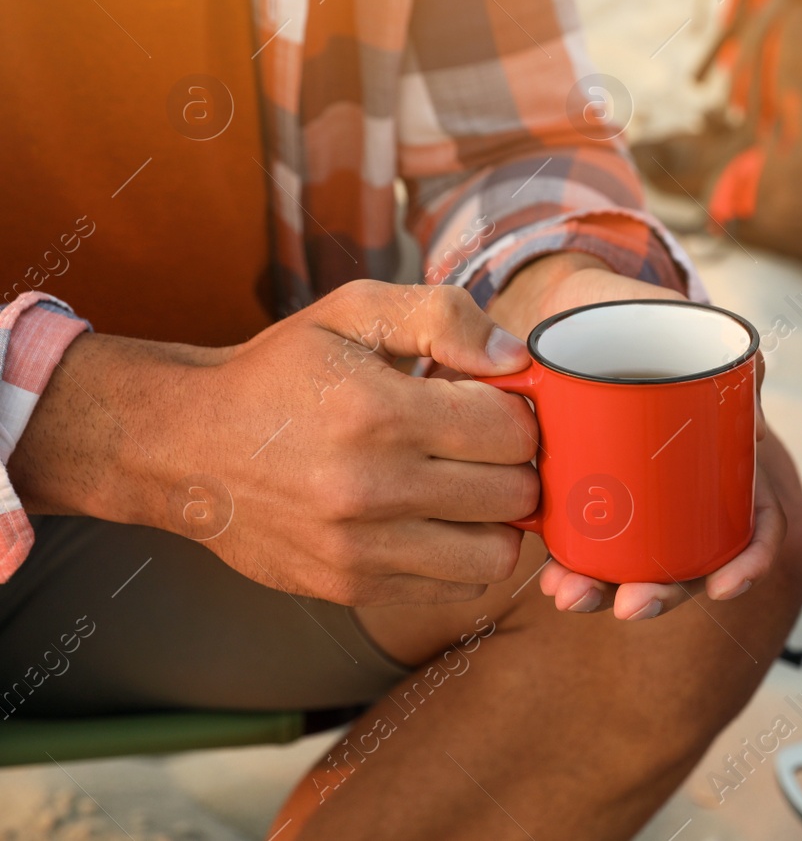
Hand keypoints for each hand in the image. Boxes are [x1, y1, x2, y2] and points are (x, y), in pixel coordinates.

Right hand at [11, 281, 541, 605]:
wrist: (184, 446)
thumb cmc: (281, 373)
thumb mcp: (353, 313)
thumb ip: (442, 316)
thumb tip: (516, 357)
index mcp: (378, 411)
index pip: (511, 431)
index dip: (517, 412)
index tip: (491, 403)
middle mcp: (371, 487)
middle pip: (515, 494)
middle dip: (516, 464)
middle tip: (487, 445)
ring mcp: (361, 548)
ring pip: (496, 554)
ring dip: (499, 520)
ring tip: (471, 487)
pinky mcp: (351, 587)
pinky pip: (455, 588)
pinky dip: (463, 556)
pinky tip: (438, 520)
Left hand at [489, 252, 776, 619]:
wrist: (577, 298)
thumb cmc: (642, 310)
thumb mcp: (691, 326)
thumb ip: (732, 355)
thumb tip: (755, 387)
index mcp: (725, 455)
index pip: (755, 524)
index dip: (749, 561)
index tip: (724, 584)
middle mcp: (687, 486)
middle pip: (690, 559)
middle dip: (662, 594)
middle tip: (630, 604)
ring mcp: (635, 492)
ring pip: (634, 562)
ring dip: (606, 591)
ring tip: (570, 595)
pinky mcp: (585, 489)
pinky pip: (586, 541)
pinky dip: (573, 566)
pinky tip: (550, 574)